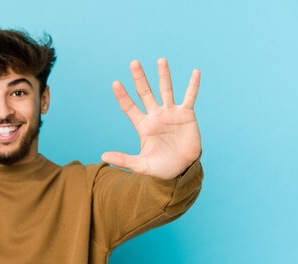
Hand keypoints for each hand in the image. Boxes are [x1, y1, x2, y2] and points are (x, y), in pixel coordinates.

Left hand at [101, 58, 201, 179]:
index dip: (123, 96)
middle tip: (134, 62)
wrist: (182, 169)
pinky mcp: (186, 115)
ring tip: (160, 60)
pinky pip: (190, 97)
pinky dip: (193, 85)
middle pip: (145, 93)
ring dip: (163, 75)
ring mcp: (171, 113)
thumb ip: (123, 160)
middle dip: (139, 78)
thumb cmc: (161, 167)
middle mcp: (155, 116)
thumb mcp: (140, 165)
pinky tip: (195, 72)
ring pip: (166, 90)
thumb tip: (102, 156)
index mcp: (143, 125)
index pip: (129, 107)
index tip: (115, 83)